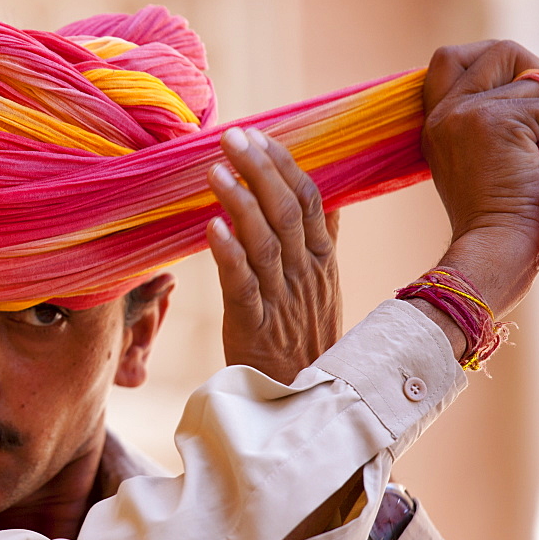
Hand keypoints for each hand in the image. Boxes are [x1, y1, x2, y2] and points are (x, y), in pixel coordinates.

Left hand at [206, 127, 340, 384]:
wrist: (309, 404)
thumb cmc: (309, 341)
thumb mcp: (325, 288)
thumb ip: (322, 242)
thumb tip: (326, 197)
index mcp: (321, 261)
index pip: (309, 200)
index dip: (284, 165)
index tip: (260, 135)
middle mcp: (305, 275)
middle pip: (286, 211)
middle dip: (260, 169)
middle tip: (233, 136)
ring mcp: (282, 301)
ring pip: (265, 243)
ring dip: (241, 202)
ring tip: (216, 170)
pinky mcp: (255, 327)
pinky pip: (244, 286)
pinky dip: (230, 254)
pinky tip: (212, 227)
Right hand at [422, 40, 538, 319]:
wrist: (494, 248)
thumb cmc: (500, 217)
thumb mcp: (485, 158)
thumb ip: (490, 117)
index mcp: (436, 123)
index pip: (451, 59)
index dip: (493, 64)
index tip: (516, 100)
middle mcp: (444, 113)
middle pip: (496, 49)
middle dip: (531, 68)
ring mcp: (465, 114)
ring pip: (535, 80)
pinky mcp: (495, 121)